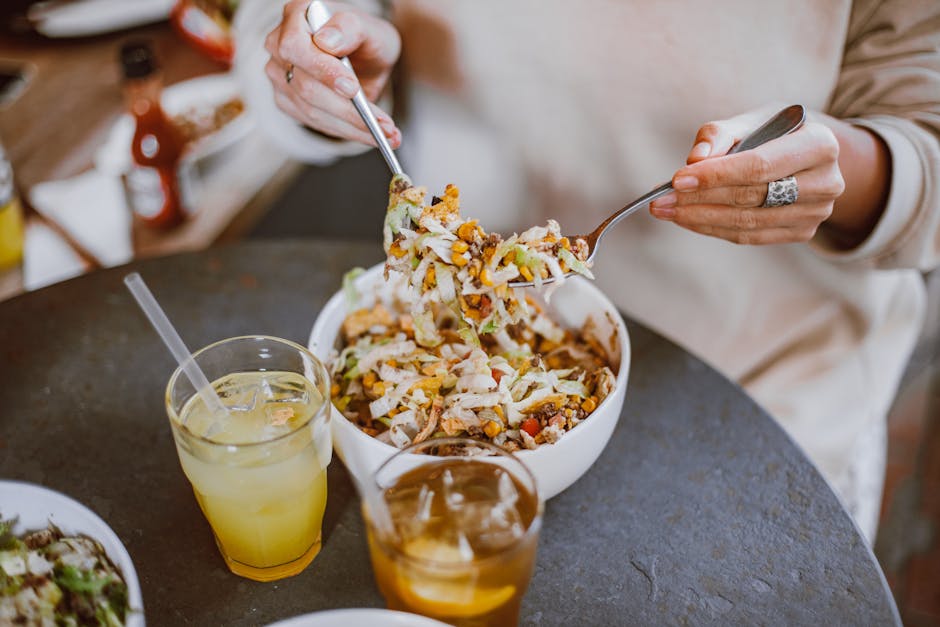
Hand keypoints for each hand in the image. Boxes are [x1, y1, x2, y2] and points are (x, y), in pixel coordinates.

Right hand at [264, 0, 401, 146]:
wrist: (364, 56)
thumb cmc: (364, 38)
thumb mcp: (369, 28)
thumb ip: (350, 28)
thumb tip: (326, 41)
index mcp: (296, 16)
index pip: (296, 47)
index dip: (322, 70)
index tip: (352, 88)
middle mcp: (280, 46)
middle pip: (305, 86)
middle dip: (348, 110)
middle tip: (383, 123)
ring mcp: (280, 75)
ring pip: (311, 110)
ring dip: (352, 127)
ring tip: (388, 133)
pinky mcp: (287, 100)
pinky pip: (314, 122)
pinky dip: (346, 131)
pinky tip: (371, 134)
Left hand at [649, 108, 844, 244]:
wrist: (806, 155)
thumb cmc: (773, 132)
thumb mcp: (750, 121)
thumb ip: (720, 135)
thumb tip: (695, 160)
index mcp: (820, 144)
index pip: (759, 166)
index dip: (716, 176)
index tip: (677, 180)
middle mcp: (827, 181)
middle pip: (751, 197)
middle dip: (700, 199)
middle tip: (661, 200)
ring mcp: (816, 212)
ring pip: (748, 221)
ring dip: (700, 218)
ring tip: (666, 210)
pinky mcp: (802, 232)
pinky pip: (750, 236)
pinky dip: (713, 228)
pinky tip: (687, 219)